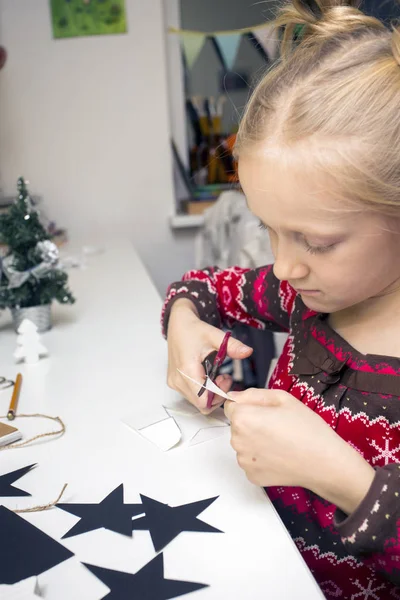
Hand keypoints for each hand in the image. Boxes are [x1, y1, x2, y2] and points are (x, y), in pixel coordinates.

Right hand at [166, 299, 252, 412]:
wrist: (178, 326)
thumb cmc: (193, 330)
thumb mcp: (215, 335)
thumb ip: (232, 346)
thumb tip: (247, 352)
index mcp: (186, 370)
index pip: (203, 401)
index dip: (219, 396)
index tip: (225, 379)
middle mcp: (177, 380)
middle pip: (201, 404)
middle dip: (217, 394)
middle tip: (224, 377)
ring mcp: (174, 383)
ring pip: (197, 402)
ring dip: (210, 393)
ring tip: (216, 375)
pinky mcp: (174, 383)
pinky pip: (191, 396)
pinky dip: (202, 391)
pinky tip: (208, 376)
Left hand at [224, 388, 374, 513]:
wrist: (324, 462)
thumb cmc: (306, 429)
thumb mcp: (282, 398)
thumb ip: (253, 394)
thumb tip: (234, 395)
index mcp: (243, 418)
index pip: (230, 406)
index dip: (247, 406)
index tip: (264, 411)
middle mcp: (237, 441)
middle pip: (237, 426)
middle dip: (251, 423)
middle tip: (276, 426)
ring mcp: (244, 461)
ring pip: (243, 443)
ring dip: (255, 441)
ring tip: (280, 441)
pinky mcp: (252, 476)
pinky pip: (250, 460)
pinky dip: (260, 458)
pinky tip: (279, 455)